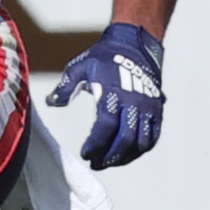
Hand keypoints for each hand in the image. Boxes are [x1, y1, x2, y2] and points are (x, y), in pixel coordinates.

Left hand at [47, 22, 166, 168]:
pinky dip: (141, 149)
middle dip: (109, 156)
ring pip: (141, 142)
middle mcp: (134, 103)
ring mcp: (148, 108)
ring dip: (125, 156)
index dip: (96, 144)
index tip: (86, 153)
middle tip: (96, 163)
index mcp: (113, 93)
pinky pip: (153, 136)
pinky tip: (128, 153)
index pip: (106, 127)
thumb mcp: (80, 67)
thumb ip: (65, 87)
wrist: (134, 46)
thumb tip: (52, 102)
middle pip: (125, 139)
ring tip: (110, 161)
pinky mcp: (156, 110)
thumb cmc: (105, 57)